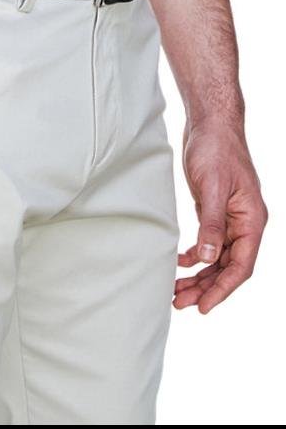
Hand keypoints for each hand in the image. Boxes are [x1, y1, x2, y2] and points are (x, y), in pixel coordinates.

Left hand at [174, 117, 267, 313]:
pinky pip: (210, 242)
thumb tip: (207, 258)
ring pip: (218, 257)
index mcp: (252, 220)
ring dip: (199, 275)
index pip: (241, 266)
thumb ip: (211, 223)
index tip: (203, 307)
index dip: (222, 289)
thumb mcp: (212, 186)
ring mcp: (231, 218)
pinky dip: (197, 255)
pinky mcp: (216, 211)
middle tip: (180, 302)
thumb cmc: (216, 148)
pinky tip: (181, 262)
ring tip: (177, 291)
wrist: (210, 121)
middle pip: (228, 266)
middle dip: (206, 287)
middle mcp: (245, 223)